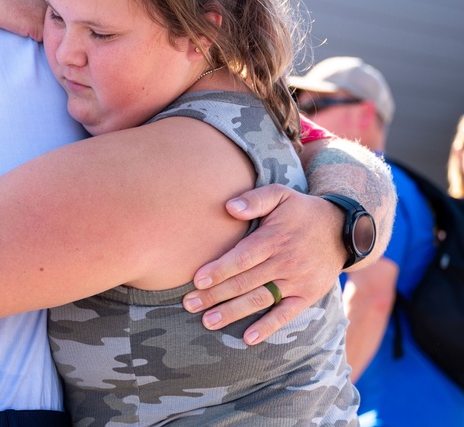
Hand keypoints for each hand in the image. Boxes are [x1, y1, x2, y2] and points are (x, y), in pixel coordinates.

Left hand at [182, 184, 345, 343]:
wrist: (344, 230)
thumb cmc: (301, 211)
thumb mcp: (281, 194)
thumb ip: (255, 199)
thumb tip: (229, 207)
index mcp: (274, 238)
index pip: (243, 257)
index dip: (220, 270)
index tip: (198, 280)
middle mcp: (285, 262)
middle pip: (245, 282)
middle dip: (215, 295)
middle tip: (189, 304)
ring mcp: (297, 281)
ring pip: (260, 299)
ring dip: (233, 312)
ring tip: (208, 321)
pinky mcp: (307, 296)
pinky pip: (286, 314)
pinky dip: (267, 327)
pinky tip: (247, 338)